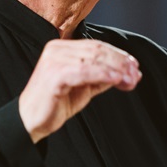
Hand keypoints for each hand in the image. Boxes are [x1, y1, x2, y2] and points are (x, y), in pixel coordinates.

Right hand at [19, 39, 141, 141]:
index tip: (135, 67)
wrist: (31, 120)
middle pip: (97, 50)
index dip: (119, 55)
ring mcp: (54, 60)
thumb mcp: (84, 87)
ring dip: (116, 69)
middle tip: (136, 75)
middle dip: (121, 63)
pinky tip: (116, 80)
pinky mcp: (54, 74)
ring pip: (93, 59)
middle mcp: (57, 49)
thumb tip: (126, 72)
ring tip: (131, 80)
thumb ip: (101, 77)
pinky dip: (103, 74)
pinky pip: (84, 71)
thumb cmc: (55, 103)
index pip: (97, 46)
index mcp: (63, 48)